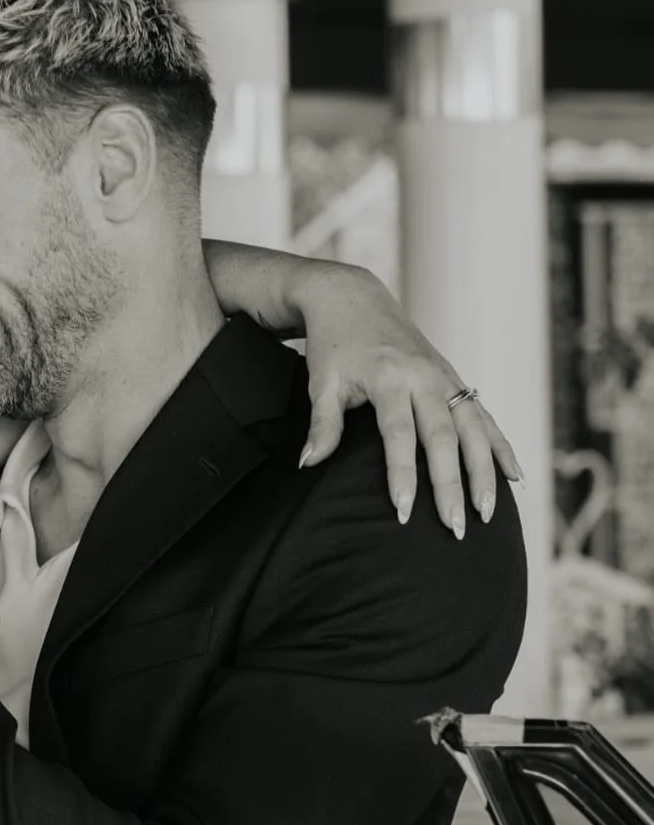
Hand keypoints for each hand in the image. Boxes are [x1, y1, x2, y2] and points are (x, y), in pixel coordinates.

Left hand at [297, 271, 522, 537]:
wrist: (352, 297)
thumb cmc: (332, 344)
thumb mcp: (320, 381)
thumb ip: (322, 424)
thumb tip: (308, 464)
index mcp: (389, 377)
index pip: (398, 434)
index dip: (402, 473)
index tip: (403, 511)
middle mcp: (424, 377)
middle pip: (443, 437)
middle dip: (451, 485)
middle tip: (455, 527)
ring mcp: (444, 377)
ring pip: (473, 430)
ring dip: (484, 472)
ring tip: (488, 513)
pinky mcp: (453, 379)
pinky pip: (483, 417)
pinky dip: (500, 446)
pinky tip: (516, 477)